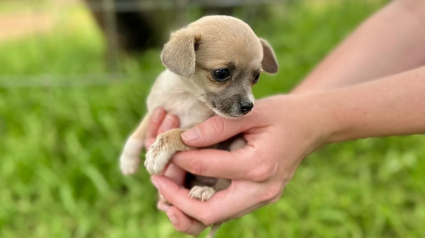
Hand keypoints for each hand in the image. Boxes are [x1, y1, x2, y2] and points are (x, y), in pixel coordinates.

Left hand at [151, 95, 332, 234]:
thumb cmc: (283, 114)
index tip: (165, 146)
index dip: (181, 157)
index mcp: (259, 165)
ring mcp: (261, 199)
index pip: (208, 167)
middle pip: (209, 212)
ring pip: (215, 218)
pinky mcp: (258, 199)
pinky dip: (201, 206)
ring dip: (186, 209)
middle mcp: (261, 190)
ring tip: (165, 194)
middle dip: (177, 199)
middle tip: (158, 181)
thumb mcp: (252, 112)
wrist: (311, 126)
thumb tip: (184, 139)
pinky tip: (185, 195)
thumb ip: (217, 126)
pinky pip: (224, 211)